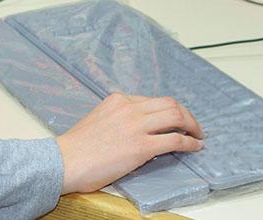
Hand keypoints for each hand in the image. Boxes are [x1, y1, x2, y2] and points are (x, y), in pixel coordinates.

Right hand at [56, 93, 204, 193]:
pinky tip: (195, 147)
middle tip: (193, 126)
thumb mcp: (98, 119)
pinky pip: (175, 140)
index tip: (175, 119)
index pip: (153, 100)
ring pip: (176, 116)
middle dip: (186, 115)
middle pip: (170, 104)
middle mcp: (130, 108)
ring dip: (192, 126)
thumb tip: (137, 129)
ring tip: (198, 136)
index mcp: (119, 100)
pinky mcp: (141, 147)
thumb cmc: (77, 148)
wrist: (64, 162)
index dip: (168, 110)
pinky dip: (189, 143)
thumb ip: (119, 118)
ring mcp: (136, 126)